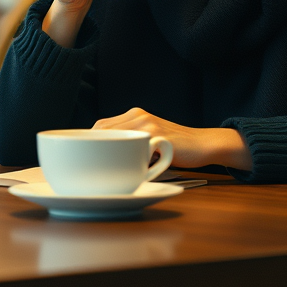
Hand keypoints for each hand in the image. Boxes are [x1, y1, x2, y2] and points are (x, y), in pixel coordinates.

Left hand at [93, 108, 251, 170]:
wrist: (203, 144)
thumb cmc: (175, 146)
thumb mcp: (149, 139)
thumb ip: (131, 141)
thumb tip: (104, 157)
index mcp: (134, 115)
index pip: (101, 125)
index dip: (89, 139)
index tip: (83, 156)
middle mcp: (138, 116)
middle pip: (103, 130)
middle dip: (93, 149)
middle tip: (89, 167)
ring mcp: (148, 125)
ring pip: (116, 139)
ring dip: (108, 156)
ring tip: (105, 171)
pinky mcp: (158, 137)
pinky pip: (136, 151)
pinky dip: (128, 162)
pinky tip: (128, 172)